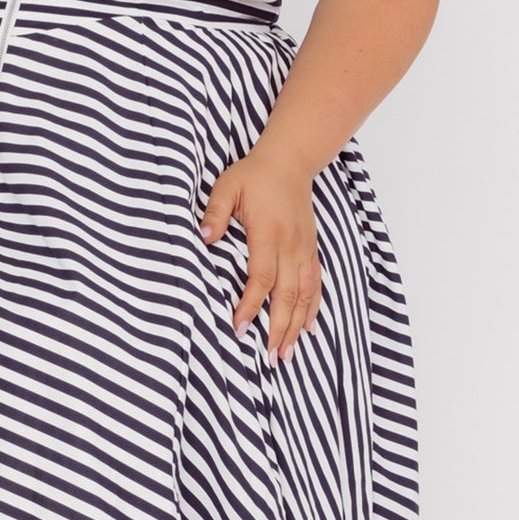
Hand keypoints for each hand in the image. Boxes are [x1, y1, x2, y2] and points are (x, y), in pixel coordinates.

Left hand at [199, 144, 321, 365]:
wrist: (289, 162)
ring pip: (304, 294)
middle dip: (278, 328)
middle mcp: (291, 246)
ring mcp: (304, 249)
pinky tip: (307, 328)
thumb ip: (214, 213)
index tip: (240, 328)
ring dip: (296, 325)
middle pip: (287, 294)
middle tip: (269, 357)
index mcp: (269, 233)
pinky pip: (315, 283)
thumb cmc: (254, 175)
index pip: (260, 278)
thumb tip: (203, 238)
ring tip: (287, 353)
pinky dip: (313, 308)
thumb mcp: (227, 187)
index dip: (251, 305)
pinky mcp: (311, 249)